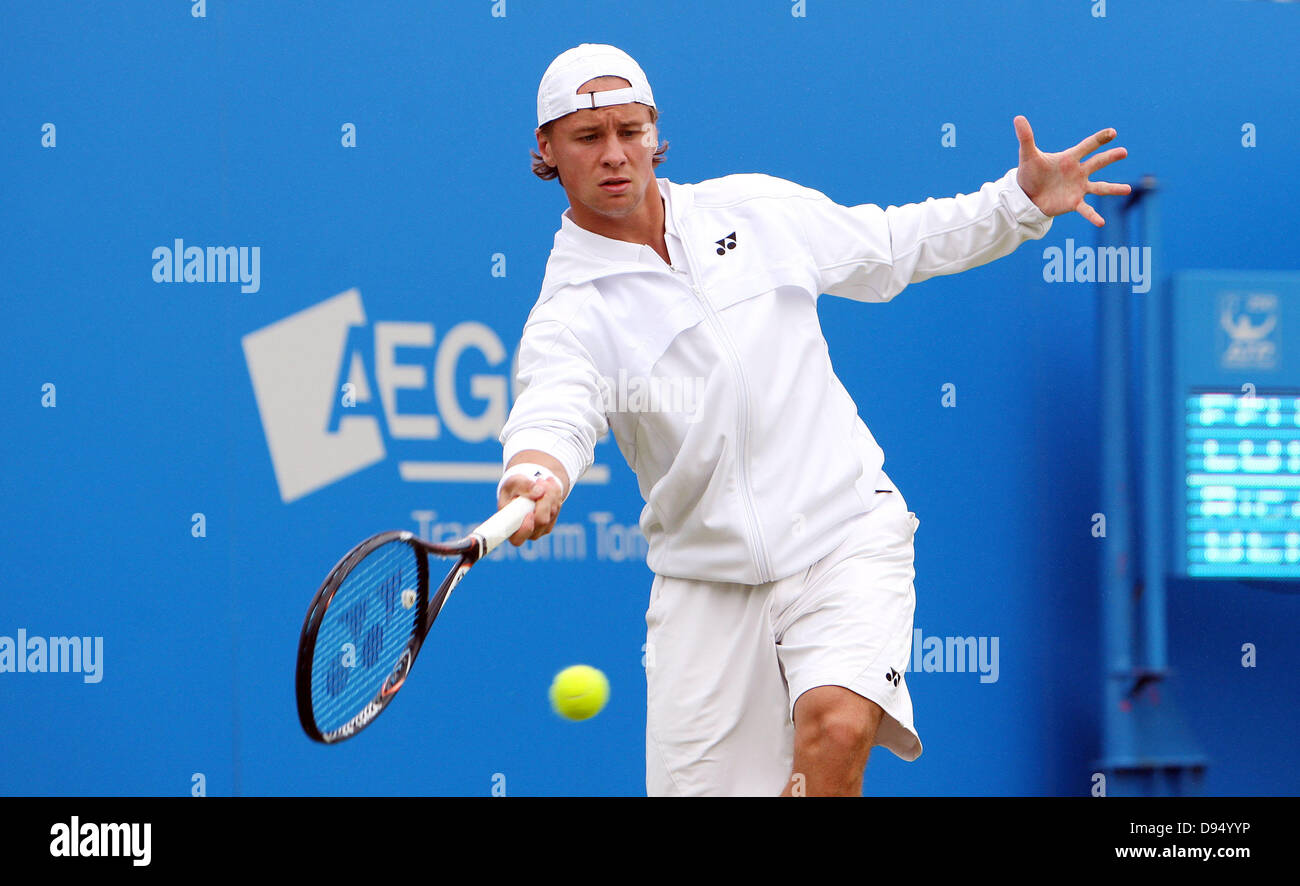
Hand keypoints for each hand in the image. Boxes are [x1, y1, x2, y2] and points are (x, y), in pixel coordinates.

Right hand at [498, 474, 563, 545]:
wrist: (523, 488)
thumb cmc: (513, 488)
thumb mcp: (514, 482)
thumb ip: (524, 486)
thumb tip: (540, 492)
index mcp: (508, 527)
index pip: (517, 539)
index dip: (525, 529)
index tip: (529, 513)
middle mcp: (524, 532)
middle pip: (541, 521)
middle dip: (544, 499)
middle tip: (541, 481)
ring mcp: (538, 530)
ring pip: (551, 512)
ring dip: (550, 493)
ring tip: (543, 480)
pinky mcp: (549, 523)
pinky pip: (556, 508)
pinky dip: (555, 495)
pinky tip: (549, 486)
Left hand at [1013, 115, 1130, 226]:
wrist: (1026, 195)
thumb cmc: (1030, 173)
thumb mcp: (1027, 155)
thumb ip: (1026, 137)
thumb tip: (1018, 117)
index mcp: (1069, 158)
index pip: (1087, 146)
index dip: (1099, 139)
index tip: (1112, 133)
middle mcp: (1078, 172)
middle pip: (1098, 162)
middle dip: (1110, 157)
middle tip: (1124, 152)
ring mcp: (1078, 187)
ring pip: (1100, 187)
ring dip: (1113, 188)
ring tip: (1128, 190)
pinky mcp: (1074, 202)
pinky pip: (1086, 209)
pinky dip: (1093, 215)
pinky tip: (1101, 222)